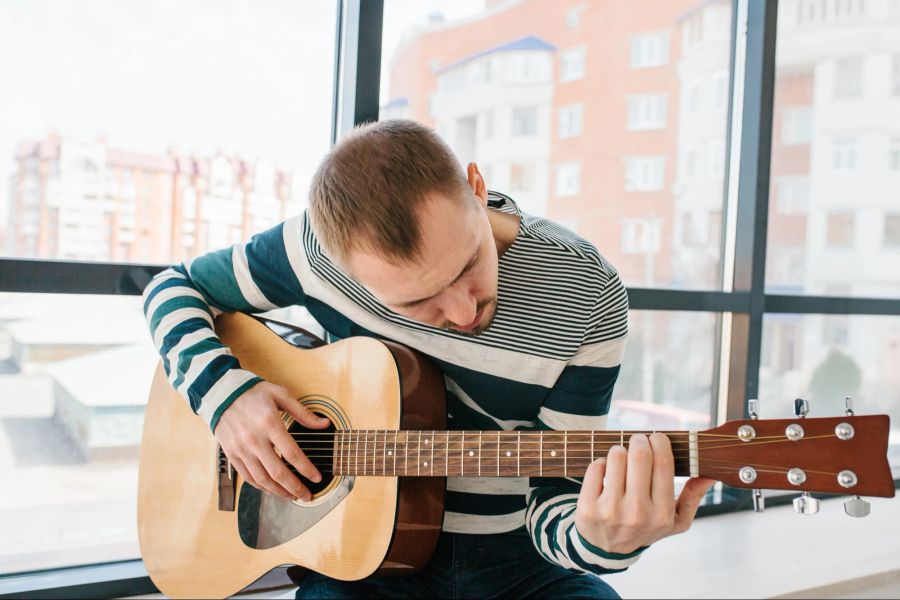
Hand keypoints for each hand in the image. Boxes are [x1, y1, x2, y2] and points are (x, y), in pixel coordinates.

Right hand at [213, 380, 329, 500]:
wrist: (221, 393)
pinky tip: (272, 489)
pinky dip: (261, 487)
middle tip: (307, 496)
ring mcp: (241, 449)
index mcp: (270, 424)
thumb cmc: (253, 392)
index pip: (292, 454)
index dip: (306, 469)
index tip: (317, 478)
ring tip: (292, 496)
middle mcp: (254, 440)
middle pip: (278, 472)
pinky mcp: (231, 455)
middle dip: (295, 488)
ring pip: (262, 479)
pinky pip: (248, 477)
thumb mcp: (280, 395)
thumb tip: (324, 424)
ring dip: (279, 492)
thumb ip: (303, 413)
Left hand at [574, 433, 714, 553]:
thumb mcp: (675, 521)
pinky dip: (601, 463)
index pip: (663, 463)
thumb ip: (693, 497)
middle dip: (639, 440)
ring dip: (619, 451)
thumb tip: (710, 475)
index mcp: (662, 514)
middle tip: (638, 441)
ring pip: (616, 456)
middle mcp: (637, 513)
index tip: (656, 438)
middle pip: (640, 454)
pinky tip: (606, 473)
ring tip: (622, 459)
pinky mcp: (588, 507)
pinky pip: (595, 466)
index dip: (660, 442)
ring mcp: (611, 511)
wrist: (607, 550)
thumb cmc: (645, 527)